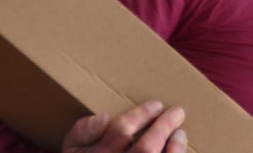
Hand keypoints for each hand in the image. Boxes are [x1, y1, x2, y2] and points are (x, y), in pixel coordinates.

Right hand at [62, 101, 186, 152]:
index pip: (122, 130)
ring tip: (180, 133)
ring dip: (174, 147)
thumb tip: (105, 118)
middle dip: (164, 127)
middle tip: (177, 112)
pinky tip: (177, 148)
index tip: (157, 105)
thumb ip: (83, 130)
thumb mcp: (72, 148)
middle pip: (146, 148)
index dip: (142, 115)